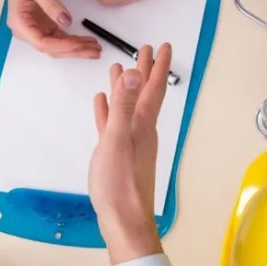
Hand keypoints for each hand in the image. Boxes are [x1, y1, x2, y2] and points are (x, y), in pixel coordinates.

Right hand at [0, 0, 101, 58]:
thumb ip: (51, 6)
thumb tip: (67, 22)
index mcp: (20, 24)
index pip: (42, 43)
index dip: (62, 45)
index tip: (80, 43)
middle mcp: (27, 31)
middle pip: (52, 48)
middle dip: (74, 51)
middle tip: (94, 50)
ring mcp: (37, 28)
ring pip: (58, 45)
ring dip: (76, 47)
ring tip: (95, 47)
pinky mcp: (45, 24)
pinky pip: (61, 36)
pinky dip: (74, 39)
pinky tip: (87, 40)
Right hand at [89, 43, 172, 264]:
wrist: (124, 219)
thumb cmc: (120, 182)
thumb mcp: (117, 140)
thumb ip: (123, 106)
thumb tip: (134, 72)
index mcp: (141, 124)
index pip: (152, 88)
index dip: (158, 66)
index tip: (164, 45)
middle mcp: (139, 129)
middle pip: (142, 93)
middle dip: (144, 71)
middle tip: (144, 49)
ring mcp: (128, 142)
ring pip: (127, 107)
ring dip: (124, 87)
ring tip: (118, 69)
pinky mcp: (116, 154)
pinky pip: (113, 124)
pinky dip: (109, 110)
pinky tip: (102, 104)